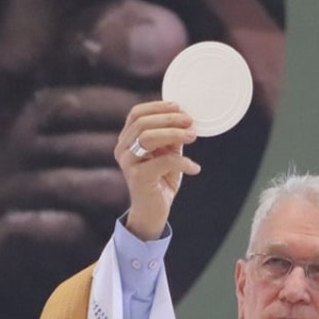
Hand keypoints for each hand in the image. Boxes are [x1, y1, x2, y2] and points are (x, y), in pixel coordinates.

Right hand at [115, 102, 199, 240]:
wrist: (153, 211)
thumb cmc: (160, 180)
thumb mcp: (168, 153)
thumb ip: (172, 137)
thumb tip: (186, 119)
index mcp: (126, 139)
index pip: (136, 114)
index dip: (157, 107)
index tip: (179, 106)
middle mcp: (122, 149)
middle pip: (143, 123)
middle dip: (169, 119)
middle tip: (190, 122)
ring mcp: (127, 163)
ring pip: (148, 138)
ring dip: (174, 134)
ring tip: (193, 137)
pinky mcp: (137, 177)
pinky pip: (162, 162)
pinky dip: (183, 162)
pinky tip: (195, 168)